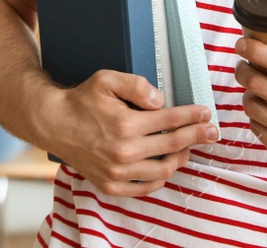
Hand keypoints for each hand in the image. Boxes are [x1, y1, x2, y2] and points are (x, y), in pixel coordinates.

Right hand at [40, 69, 216, 197]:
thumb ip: (136, 85)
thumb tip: (161, 100)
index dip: (192, 116)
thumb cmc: (80, 101)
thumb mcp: (106, 80)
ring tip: (188, 147)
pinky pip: (146, 187)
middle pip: (173, 145)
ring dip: (181, 157)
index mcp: (125, 124)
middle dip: (197, 136)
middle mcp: (124, 151)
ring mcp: (118, 172)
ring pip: (164, 170)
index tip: (206, 114)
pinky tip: (166, 166)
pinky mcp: (111, 185)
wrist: (53, 124)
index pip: (170, 120)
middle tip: (212, 132)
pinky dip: (161, 178)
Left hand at [235, 18, 266, 182]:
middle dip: (243, 70)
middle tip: (243, 65)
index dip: (254, 49)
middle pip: (258, 83)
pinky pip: (257, 128)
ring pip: (252, 106)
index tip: (242, 44)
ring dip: (247, 94)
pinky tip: (262, 111)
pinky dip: (255, 117)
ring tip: (252, 88)